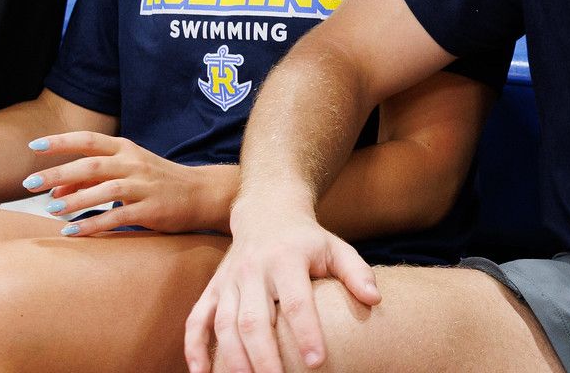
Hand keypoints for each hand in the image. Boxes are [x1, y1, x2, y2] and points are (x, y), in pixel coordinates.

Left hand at [27, 131, 237, 235]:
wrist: (202, 194)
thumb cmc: (158, 182)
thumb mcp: (128, 171)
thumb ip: (93, 177)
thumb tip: (55, 192)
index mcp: (127, 149)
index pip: (89, 140)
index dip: (61, 142)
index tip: (34, 146)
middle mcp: (134, 163)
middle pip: (91, 164)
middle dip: (58, 174)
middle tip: (30, 184)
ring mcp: (144, 186)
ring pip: (104, 190)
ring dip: (74, 200)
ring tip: (51, 211)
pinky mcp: (151, 210)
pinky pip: (117, 217)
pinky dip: (93, 224)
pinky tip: (73, 231)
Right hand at [185, 209, 380, 372]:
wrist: (266, 212)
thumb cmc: (307, 240)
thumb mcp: (335, 248)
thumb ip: (356, 272)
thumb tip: (374, 299)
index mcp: (286, 259)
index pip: (295, 301)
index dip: (306, 332)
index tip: (317, 362)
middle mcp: (252, 270)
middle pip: (254, 319)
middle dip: (264, 355)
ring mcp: (228, 280)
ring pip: (224, 323)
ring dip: (232, 358)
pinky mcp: (212, 289)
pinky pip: (196, 320)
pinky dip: (194, 347)